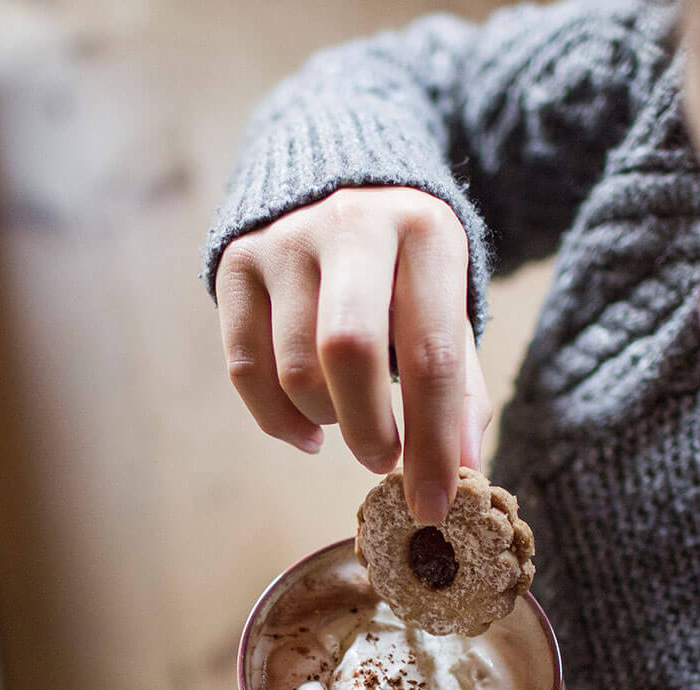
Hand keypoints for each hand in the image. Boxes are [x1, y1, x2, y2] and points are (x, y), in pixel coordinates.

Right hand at [214, 186, 489, 524]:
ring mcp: (285, 240)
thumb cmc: (406, 265)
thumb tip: (462, 473)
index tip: (435, 503)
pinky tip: (309, 429)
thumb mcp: (446, 302)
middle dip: (369, 430)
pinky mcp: (237, 261)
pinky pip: (245, 368)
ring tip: (350, 422)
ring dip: (327, 421)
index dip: (434, 441)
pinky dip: (278, 420)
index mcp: (425, 231)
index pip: (430, 353)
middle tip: (384, 463)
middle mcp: (351, 224)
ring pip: (294, 368)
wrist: (339, 175)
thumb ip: (459, 384)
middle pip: (348, 352)